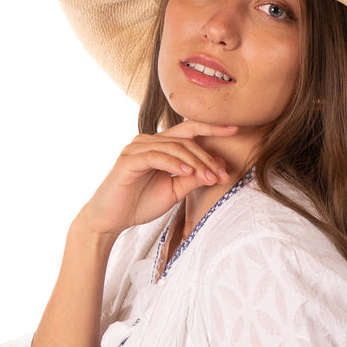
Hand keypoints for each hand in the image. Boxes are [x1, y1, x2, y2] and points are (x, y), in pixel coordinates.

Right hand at [77, 120, 238, 237]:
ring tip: (210, 177)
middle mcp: (148, 141)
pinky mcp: (129, 160)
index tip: (235, 129)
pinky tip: (188, 172)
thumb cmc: (140, 203)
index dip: (212, 128)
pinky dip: (174, 163)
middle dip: (207, 156)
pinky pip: (156, 156)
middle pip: (186, 139)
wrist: (111, 219)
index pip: (190, 131)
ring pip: (174, 146)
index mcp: (160, 145)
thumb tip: (219, 168)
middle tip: (222, 174)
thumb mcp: (174, 191)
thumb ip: (193, 178)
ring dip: (195, 162)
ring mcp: (137, 148)